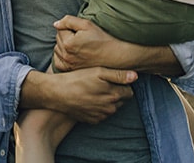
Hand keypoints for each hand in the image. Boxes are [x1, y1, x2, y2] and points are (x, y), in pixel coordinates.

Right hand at [23, 66, 137, 123]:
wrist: (58, 93)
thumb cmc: (77, 79)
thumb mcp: (98, 71)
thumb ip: (118, 74)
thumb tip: (135, 76)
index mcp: (114, 95)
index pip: (129, 91)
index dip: (122, 84)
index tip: (112, 78)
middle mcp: (111, 108)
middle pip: (121, 100)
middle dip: (116, 92)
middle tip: (102, 83)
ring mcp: (101, 116)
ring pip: (112, 107)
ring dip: (107, 100)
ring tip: (94, 90)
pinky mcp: (92, 120)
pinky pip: (102, 114)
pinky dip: (99, 107)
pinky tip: (89, 98)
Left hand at [53, 15, 128, 71]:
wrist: (113, 56)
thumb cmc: (101, 39)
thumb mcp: (87, 24)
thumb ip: (68, 21)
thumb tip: (56, 24)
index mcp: (68, 43)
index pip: (60, 29)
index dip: (70, 28)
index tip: (81, 32)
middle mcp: (66, 55)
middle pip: (58, 39)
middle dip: (67, 36)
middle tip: (81, 38)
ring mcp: (68, 64)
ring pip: (58, 49)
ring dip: (64, 46)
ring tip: (78, 46)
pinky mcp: (70, 70)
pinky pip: (58, 61)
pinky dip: (62, 56)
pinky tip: (71, 54)